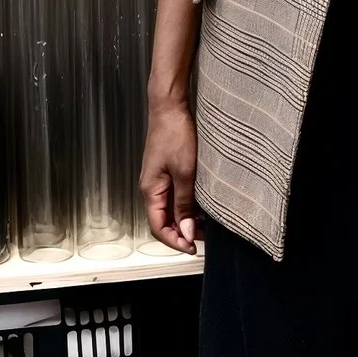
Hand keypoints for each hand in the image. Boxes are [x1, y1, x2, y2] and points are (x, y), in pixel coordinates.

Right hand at [142, 97, 200, 252]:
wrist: (169, 108)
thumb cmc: (174, 134)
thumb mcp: (184, 173)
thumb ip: (184, 204)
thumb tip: (185, 231)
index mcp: (150, 191)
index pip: (158, 227)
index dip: (175, 241)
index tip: (193, 248)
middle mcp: (151, 188)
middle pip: (163, 221)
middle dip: (183, 232)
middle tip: (205, 237)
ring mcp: (158, 181)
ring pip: (170, 210)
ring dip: (186, 219)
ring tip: (206, 223)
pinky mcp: (166, 173)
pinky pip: (174, 197)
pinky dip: (187, 206)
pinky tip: (202, 205)